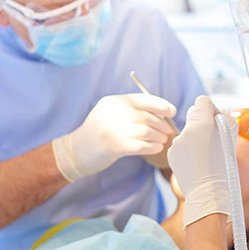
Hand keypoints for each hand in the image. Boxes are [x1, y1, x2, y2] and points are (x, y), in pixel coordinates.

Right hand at [52, 94, 176, 181]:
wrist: (76, 150)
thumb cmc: (100, 132)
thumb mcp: (112, 114)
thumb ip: (132, 111)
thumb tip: (163, 114)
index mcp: (115, 101)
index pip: (144, 99)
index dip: (161, 105)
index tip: (172, 111)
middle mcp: (114, 112)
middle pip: (148, 116)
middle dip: (162, 124)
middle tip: (169, 131)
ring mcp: (114, 129)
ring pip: (146, 131)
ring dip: (159, 136)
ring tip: (163, 140)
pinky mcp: (114, 146)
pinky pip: (141, 145)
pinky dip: (152, 147)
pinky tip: (156, 148)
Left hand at [168, 96, 231, 227]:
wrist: (208, 193)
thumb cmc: (224, 167)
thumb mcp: (231, 139)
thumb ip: (225, 120)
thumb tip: (218, 113)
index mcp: (202, 125)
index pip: (202, 101)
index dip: (211, 108)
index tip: (216, 120)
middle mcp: (186, 131)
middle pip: (193, 113)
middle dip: (203, 121)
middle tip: (213, 137)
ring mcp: (176, 143)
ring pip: (187, 130)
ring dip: (196, 137)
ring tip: (206, 155)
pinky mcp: (171, 153)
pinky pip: (181, 145)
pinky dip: (188, 150)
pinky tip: (196, 162)